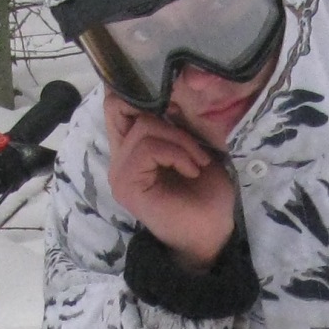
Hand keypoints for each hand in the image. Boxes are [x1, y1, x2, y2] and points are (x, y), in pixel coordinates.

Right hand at [106, 96, 237, 271]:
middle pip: (122, 108)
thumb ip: (176, 123)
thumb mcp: (194, 147)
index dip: (142, 95)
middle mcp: (119, 158)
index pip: (117, 105)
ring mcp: (120, 172)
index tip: (178, 109)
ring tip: (198, 164)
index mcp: (132, 148)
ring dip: (181, 141)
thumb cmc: (207, 194)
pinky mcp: (127, 184)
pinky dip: (177, 154)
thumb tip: (171, 95)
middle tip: (194, 146)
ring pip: (144, 128)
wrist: (211, 233)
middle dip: (167, 118)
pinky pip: (148, 148)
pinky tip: (192, 172)